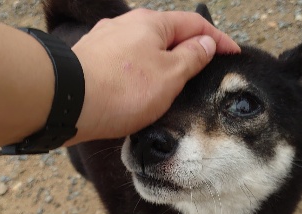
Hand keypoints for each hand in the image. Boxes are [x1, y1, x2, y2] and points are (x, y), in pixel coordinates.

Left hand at [69, 8, 239, 143]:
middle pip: (167, 34)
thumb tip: (206, 43)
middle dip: (187, 49)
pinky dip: (138, 72)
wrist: (69, 101)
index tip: (233, 53)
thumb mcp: (170, 75)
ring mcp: (106, 40)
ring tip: (170, 82)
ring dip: (161, 62)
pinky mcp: (90, 59)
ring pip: (143, 48)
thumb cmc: (123, 90)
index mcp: (152, 23)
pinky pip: (124, 62)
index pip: (195, 24)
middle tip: (202, 69)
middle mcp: (127, 24)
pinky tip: (137, 88)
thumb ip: (192, 57)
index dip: (217, 39)